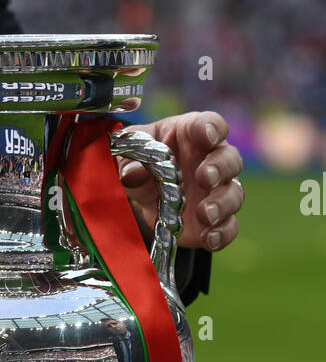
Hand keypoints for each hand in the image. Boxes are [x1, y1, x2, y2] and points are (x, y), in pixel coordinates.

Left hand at [116, 111, 242, 250]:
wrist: (141, 198)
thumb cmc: (140, 163)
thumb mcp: (127, 155)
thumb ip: (127, 160)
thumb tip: (131, 174)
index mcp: (191, 134)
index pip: (210, 124)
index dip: (211, 128)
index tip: (205, 135)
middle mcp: (212, 160)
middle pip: (230, 159)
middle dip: (220, 168)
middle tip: (204, 178)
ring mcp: (217, 192)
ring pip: (234, 194)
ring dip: (222, 204)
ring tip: (205, 213)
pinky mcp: (215, 221)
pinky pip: (228, 227)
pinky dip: (222, 233)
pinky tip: (209, 238)